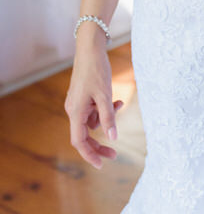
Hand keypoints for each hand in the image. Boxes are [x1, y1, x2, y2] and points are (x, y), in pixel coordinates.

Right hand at [64, 40, 122, 168]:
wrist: (90, 48)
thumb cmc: (96, 70)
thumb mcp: (105, 95)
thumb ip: (108, 117)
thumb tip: (113, 138)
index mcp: (75, 112)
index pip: (79, 142)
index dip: (90, 155)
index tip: (102, 164)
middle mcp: (73, 110)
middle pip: (85, 135)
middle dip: (100, 144)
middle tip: (115, 154)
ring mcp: (77, 103)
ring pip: (92, 121)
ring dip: (107, 118)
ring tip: (120, 104)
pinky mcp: (83, 96)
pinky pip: (94, 110)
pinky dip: (105, 108)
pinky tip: (117, 100)